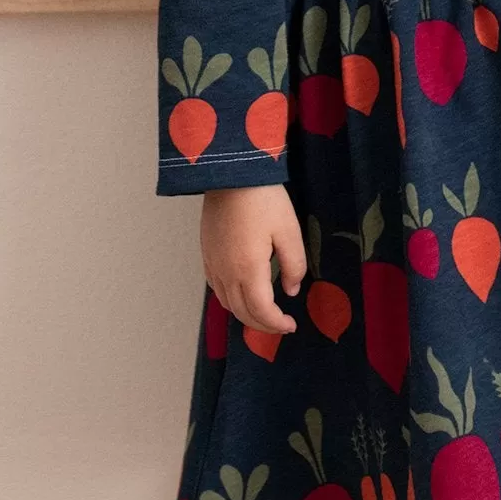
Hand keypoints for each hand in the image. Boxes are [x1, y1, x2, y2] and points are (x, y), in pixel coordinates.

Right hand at [201, 184, 304, 335]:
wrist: (230, 174)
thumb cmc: (263, 200)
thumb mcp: (289, 231)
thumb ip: (294, 265)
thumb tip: (291, 290)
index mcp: (248, 269)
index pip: (261, 311)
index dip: (277, 324)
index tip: (291, 325)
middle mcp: (226, 272)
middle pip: (241, 312)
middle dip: (262, 325)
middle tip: (281, 325)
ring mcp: (212, 263)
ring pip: (226, 303)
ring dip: (246, 314)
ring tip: (265, 313)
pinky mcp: (206, 254)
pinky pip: (216, 288)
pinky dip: (231, 300)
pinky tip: (244, 294)